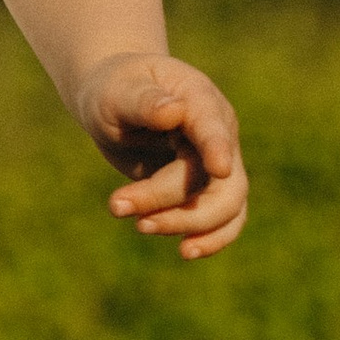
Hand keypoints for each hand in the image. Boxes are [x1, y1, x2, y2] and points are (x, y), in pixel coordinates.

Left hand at [78, 52, 247, 256]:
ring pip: (225, 206)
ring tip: (139, 226)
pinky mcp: (205, 187)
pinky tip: (185, 251)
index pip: (214, 126)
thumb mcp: (118, 90)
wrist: (116, 99)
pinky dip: (210, 239)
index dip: (218, 147)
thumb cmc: (114, 88)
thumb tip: (173, 111)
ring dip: (184, 223)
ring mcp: (215, 163)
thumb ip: (144, 101)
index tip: (219, 169)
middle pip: (218, 179)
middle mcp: (218, 133)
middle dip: (173, 201)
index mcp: (199, 99)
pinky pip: (222, 220)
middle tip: (117, 206)